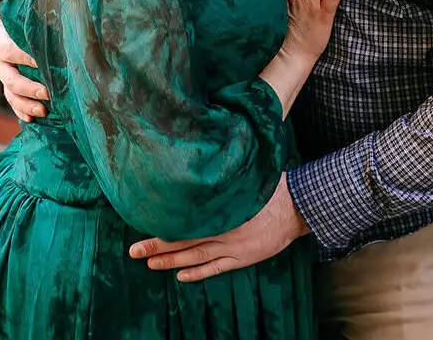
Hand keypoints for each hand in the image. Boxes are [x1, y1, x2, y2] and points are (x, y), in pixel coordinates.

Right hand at [0, 18, 48, 122]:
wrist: (8, 25)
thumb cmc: (24, 19)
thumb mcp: (26, 16)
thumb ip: (37, 20)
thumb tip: (62, 19)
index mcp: (1, 42)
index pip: (8, 51)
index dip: (23, 57)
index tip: (40, 63)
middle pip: (10, 78)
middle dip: (28, 88)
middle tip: (47, 93)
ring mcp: (3, 75)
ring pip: (10, 94)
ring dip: (26, 105)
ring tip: (43, 111)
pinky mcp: (8, 86)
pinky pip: (12, 102)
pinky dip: (21, 111)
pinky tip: (31, 120)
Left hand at [128, 174, 308, 281]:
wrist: (298, 207)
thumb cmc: (271, 186)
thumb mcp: (245, 176)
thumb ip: (225, 176)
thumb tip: (205, 157)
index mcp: (223, 208)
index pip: (187, 218)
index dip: (164, 222)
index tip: (143, 220)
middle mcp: (225, 230)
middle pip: (185, 240)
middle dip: (158, 246)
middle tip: (134, 251)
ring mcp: (233, 247)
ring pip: (196, 257)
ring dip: (171, 261)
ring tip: (150, 263)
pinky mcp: (243, 258)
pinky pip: (216, 268)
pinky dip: (197, 273)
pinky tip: (181, 275)